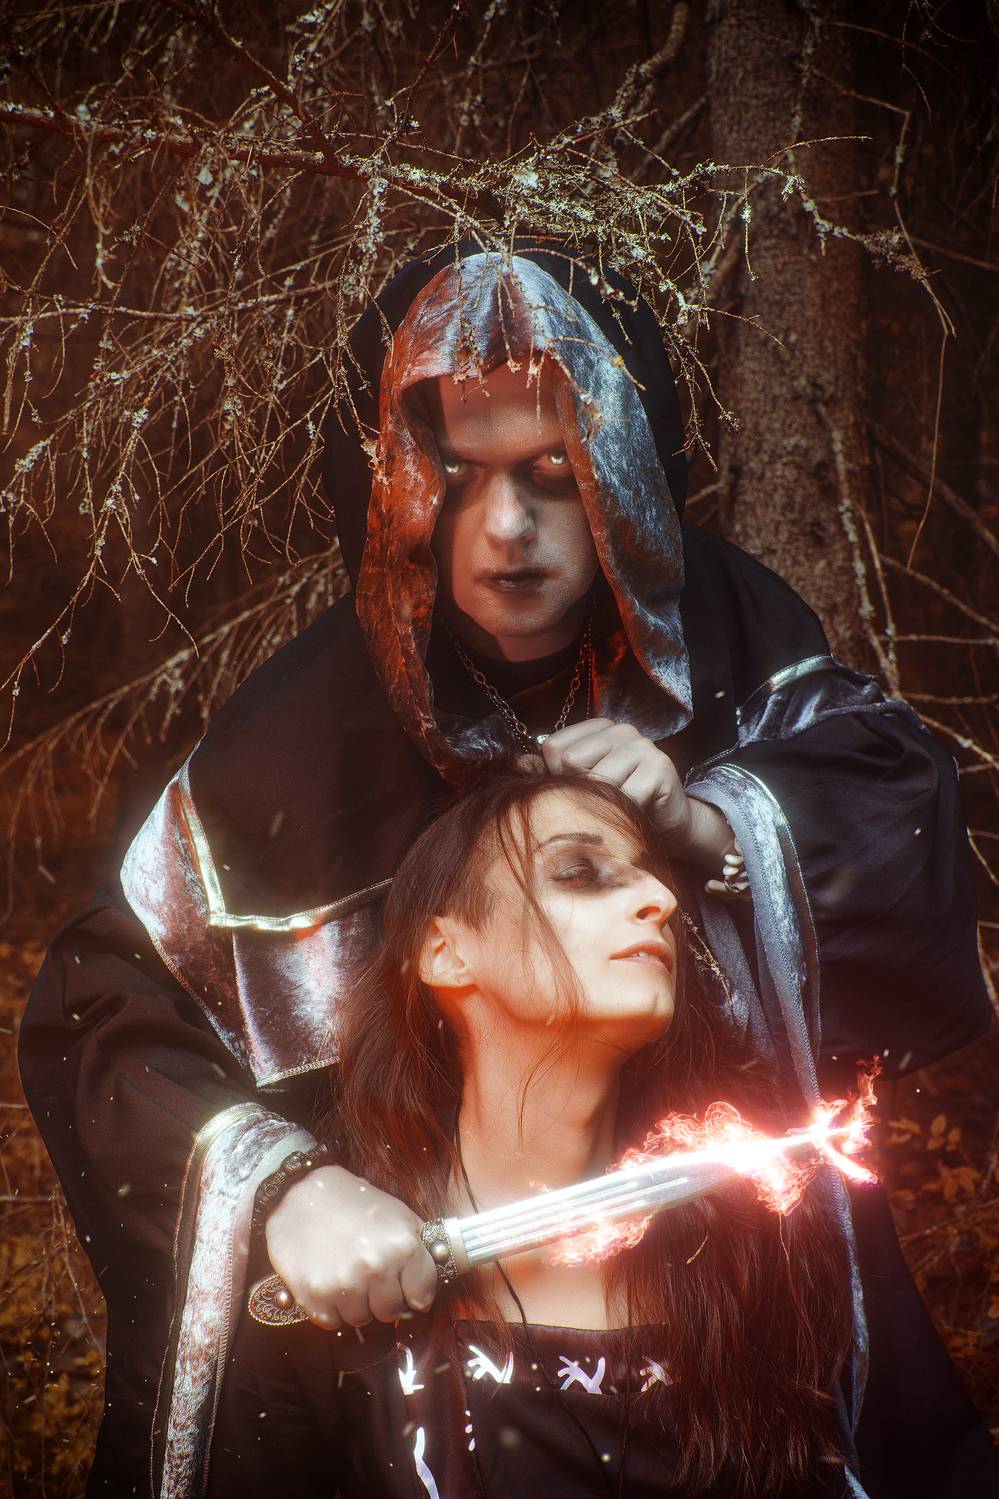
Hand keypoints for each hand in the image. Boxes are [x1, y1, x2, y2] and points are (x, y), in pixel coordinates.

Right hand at [264, 1164, 437, 1328]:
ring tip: (346, 1272)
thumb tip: (438, 1271)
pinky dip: (330, 1308)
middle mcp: (376, 1267)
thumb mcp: (397, 1213)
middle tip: (368, 1274)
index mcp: (402, 1246)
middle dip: (382, 1297)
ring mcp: (344, 1284)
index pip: (423, 1296)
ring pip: (361, 1319)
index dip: (414, 1290)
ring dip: (355, 1303)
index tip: (405, 1285)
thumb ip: (419, 1245)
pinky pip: (332, 1322)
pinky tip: (327, 1281)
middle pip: (391, 1312)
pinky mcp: (314, 1295)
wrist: (300, 1193)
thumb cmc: (351, 1201)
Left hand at [529, 719, 732, 869]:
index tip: (579, 789)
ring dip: (603, 805)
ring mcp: (642, 745)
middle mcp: (620, 730)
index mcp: (598, 729)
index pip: (553, 746)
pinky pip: (623, 796)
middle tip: (601, 802)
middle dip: (580, 790)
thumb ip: (551, 772)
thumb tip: (519, 763)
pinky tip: (634, 813)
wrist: (669, 825)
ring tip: (617, 809)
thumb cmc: (621, 805)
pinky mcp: (659, 767)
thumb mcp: (583, 786)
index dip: (557, 776)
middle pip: (571, 761)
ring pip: (596, 780)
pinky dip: (624, 813)